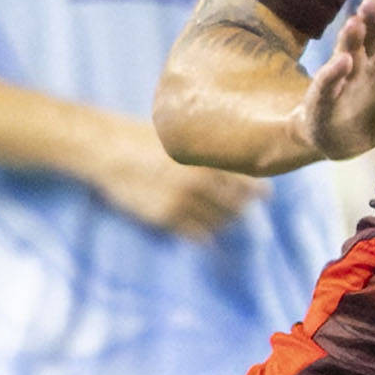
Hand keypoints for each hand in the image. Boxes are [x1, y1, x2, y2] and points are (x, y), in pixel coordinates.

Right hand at [85, 124, 261, 239]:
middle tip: (239, 210)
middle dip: (240, 210)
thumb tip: (240, 168)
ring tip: (220, 219)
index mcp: (207, 159)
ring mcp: (183, 202)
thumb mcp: (184, 137)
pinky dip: (205, 236)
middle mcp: (199, 182)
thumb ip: (210, 153)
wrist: (109, 149)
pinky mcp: (166, 218)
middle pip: (237, 208)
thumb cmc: (145, 139)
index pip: (247, 183)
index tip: (264, 196)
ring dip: (222, 224)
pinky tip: (204, 233)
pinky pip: (197, 235)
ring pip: (218, 224)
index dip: (258, 192)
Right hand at [301, 0, 374, 164]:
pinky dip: (331, 75)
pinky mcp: (326, 94)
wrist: (355, 134)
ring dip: (350, 36)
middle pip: (372, 26)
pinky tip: (340, 66)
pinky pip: (326, 83)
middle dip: (372, 15)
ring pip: (348, 47)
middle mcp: (372, 50)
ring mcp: (347, 69)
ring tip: (355, 24)